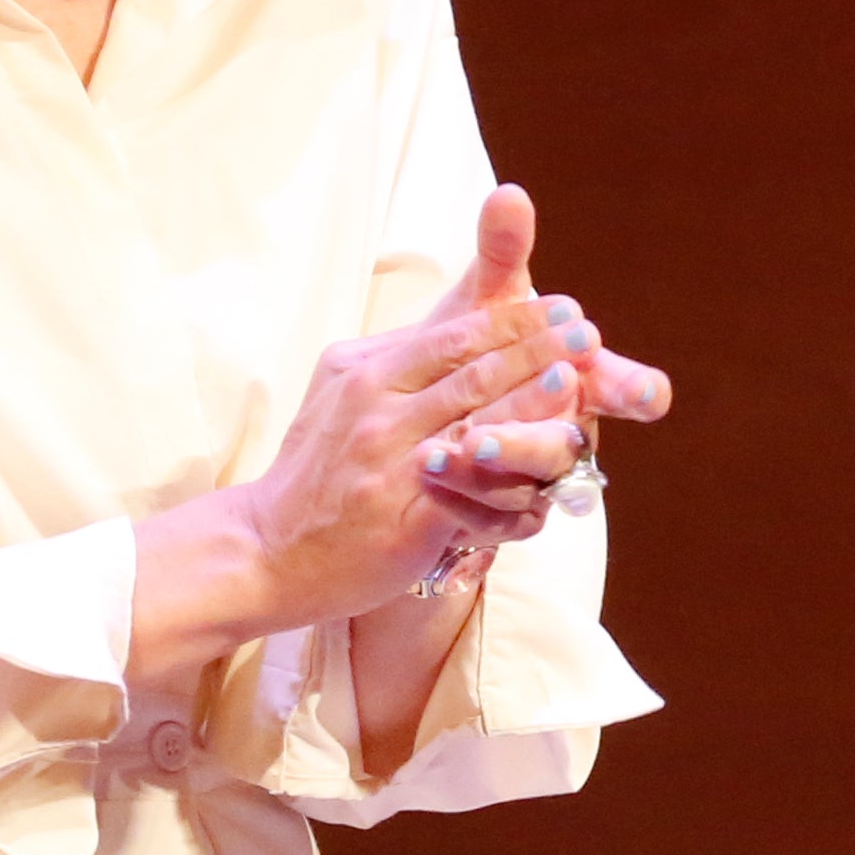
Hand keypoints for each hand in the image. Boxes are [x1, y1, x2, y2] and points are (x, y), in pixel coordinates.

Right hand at [129, 294, 566, 680]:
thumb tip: (454, 329)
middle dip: (536, 349)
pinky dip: (514, 489)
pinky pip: (472, 499)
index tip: (564, 306)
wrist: (266, 548)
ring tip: (575, 383)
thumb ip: (395, 362)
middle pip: (471, 372)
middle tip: (588, 331)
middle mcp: (378, 413)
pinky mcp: (406, 518)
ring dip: (530, 404)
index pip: (452, 337)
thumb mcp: (342, 395)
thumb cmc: (316, 471)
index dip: (513, 320)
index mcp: (367, 374)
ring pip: (475, 428)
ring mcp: (391, 465)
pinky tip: (552, 483)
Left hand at [427, 184, 676, 515]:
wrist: (421, 428)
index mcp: (580, 381)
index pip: (628, 387)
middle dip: (539, 431)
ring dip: (501, 466)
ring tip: (460, 447)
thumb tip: (508, 194)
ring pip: (532, 486)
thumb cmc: (472, 355)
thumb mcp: (485, 303)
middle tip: (508, 425)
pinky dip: (466, 498)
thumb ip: (501, 254)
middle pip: (569, 442)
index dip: (637, 389)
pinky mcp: (503, 518)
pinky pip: (495, 519)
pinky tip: (432, 474)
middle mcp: (569, 433)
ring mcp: (538, 482)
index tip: (646, 394)